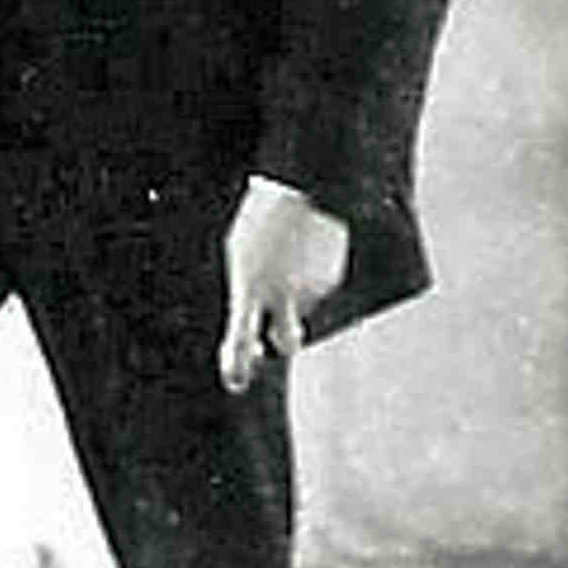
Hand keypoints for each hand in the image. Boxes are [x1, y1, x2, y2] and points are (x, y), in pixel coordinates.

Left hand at [219, 175, 349, 391]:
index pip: (240, 339)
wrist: (302, 186)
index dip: (238, 365)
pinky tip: (303, 246)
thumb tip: (263, 324)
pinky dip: (309, 274)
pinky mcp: (331, 278)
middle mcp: (283, 296)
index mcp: (248, 287)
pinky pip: (316, 287)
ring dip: (294, 289)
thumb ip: (247, 291)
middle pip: (287, 343)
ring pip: (301, 305)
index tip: (236, 380)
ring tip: (286, 250)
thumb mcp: (239, 253)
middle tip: (276, 338)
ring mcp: (311, 289)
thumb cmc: (260, 218)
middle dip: (283, 343)